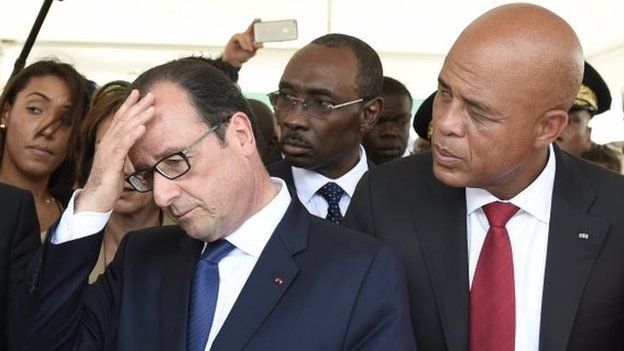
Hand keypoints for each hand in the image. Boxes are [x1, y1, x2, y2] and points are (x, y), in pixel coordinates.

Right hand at [76, 90, 154, 212]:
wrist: (95, 200)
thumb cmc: (107, 184)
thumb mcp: (119, 165)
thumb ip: (124, 154)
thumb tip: (132, 146)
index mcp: (110, 143)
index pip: (120, 120)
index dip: (129, 105)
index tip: (139, 93)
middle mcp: (107, 143)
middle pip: (123, 120)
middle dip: (137, 106)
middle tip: (150, 94)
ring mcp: (108, 152)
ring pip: (124, 130)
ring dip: (139, 117)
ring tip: (151, 107)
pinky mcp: (111, 162)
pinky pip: (123, 146)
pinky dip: (132, 135)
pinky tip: (142, 127)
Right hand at [221, 19, 263, 66]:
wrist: (234, 61)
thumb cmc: (242, 56)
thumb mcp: (251, 53)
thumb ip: (255, 48)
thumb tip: (261, 45)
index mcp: (251, 39)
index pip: (254, 30)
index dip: (256, 24)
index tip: (259, 19)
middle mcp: (245, 36)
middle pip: (250, 28)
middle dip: (254, 24)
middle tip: (258, 20)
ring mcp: (240, 36)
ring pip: (246, 36)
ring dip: (248, 43)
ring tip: (249, 50)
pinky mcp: (235, 37)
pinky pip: (240, 38)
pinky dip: (243, 43)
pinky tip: (245, 48)